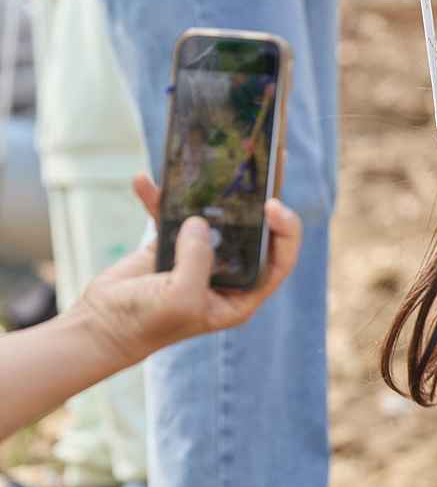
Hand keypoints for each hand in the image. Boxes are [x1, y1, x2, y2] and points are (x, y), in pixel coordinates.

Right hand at [76, 175, 301, 365]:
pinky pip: (171, 215)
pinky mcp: (171, 244)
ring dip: (211, 191)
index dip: (284, 231)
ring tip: (218, 160)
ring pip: (215, 217)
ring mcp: (199, 257)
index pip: (278, 259)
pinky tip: (143, 182)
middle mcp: (227, 275)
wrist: (101, 326)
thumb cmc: (147, 322)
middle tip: (261, 166)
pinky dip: (159, 199)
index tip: (273, 205)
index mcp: (241, 295)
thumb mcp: (182, 297)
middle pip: (253, 231)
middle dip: (257, 199)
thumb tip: (200, 222)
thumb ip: (198, 259)